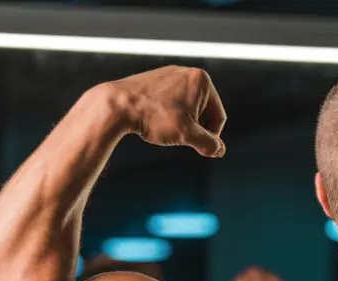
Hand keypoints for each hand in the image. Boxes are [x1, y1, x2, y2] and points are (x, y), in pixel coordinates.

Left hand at [110, 66, 226, 157]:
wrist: (117, 104)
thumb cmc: (154, 117)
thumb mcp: (187, 135)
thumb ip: (208, 143)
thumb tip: (219, 150)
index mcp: (202, 81)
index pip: (218, 117)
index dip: (212, 137)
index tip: (199, 149)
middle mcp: (188, 72)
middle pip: (203, 111)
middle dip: (195, 127)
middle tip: (179, 138)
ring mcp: (170, 74)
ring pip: (187, 107)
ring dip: (182, 122)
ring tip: (165, 129)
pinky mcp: (156, 79)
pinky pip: (172, 101)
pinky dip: (168, 114)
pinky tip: (155, 121)